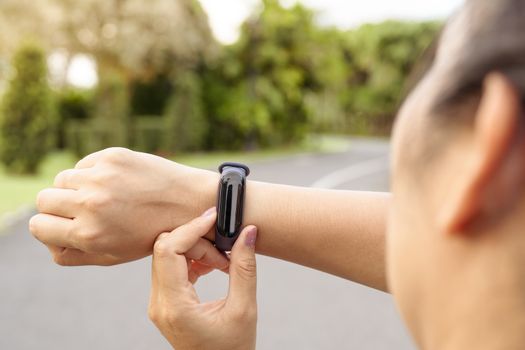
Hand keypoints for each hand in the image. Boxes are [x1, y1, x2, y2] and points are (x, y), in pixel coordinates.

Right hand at [29, 147, 216, 265]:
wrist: (189, 203)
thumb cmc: (151, 233)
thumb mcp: (113, 254)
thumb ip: (73, 253)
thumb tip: (48, 237)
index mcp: (89, 234)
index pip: (38, 226)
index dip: (48, 227)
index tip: (63, 225)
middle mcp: (91, 204)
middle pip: (44, 200)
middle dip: (57, 206)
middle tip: (79, 210)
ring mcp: (101, 177)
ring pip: (62, 179)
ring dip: (75, 188)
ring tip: (101, 196)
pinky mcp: (113, 157)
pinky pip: (84, 164)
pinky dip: (93, 174)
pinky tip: (115, 183)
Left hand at [149, 208, 257, 349]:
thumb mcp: (244, 308)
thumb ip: (244, 267)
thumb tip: (248, 233)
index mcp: (174, 306)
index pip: (168, 250)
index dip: (190, 228)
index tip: (214, 218)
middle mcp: (159, 303)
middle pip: (166, 248)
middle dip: (197, 240)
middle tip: (225, 249)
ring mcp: (159, 303)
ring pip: (168, 255)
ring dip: (196, 249)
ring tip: (223, 262)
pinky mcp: (165, 301)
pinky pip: (172, 267)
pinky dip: (193, 259)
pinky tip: (214, 267)